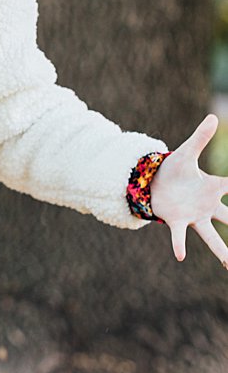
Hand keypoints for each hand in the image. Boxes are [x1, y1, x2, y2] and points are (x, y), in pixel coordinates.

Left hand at [150, 114, 227, 265]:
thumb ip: (200, 137)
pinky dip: (179, 245)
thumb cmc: (174, 170)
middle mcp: (207, 206)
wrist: (153, 182)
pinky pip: (179, 235)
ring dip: (220, 250)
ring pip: (211, 236)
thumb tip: (213, 116)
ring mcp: (193, 216)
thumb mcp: (186, 152)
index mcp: (213, 188)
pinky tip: (180, 256)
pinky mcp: (175, 221)